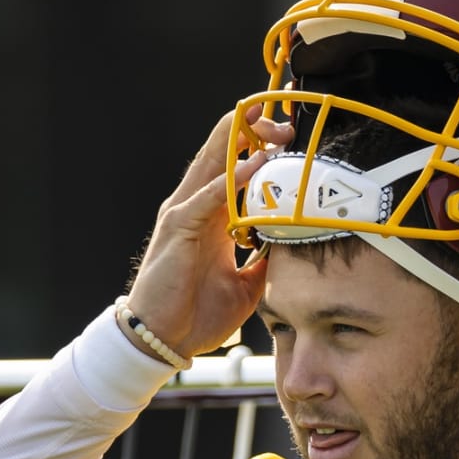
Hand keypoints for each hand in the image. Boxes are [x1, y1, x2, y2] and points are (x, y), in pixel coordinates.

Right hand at [123, 106, 292, 358]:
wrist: (164, 340)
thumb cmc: (197, 314)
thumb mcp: (246, 287)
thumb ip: (265, 263)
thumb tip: (293, 251)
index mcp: (215, 218)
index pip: (238, 167)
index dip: (262, 145)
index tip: (293, 133)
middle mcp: (200, 207)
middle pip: (225, 153)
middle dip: (256, 130)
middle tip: (288, 118)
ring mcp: (186, 214)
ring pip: (214, 163)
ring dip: (244, 143)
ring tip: (274, 126)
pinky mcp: (178, 228)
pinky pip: (206, 197)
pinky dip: (229, 180)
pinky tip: (253, 165)